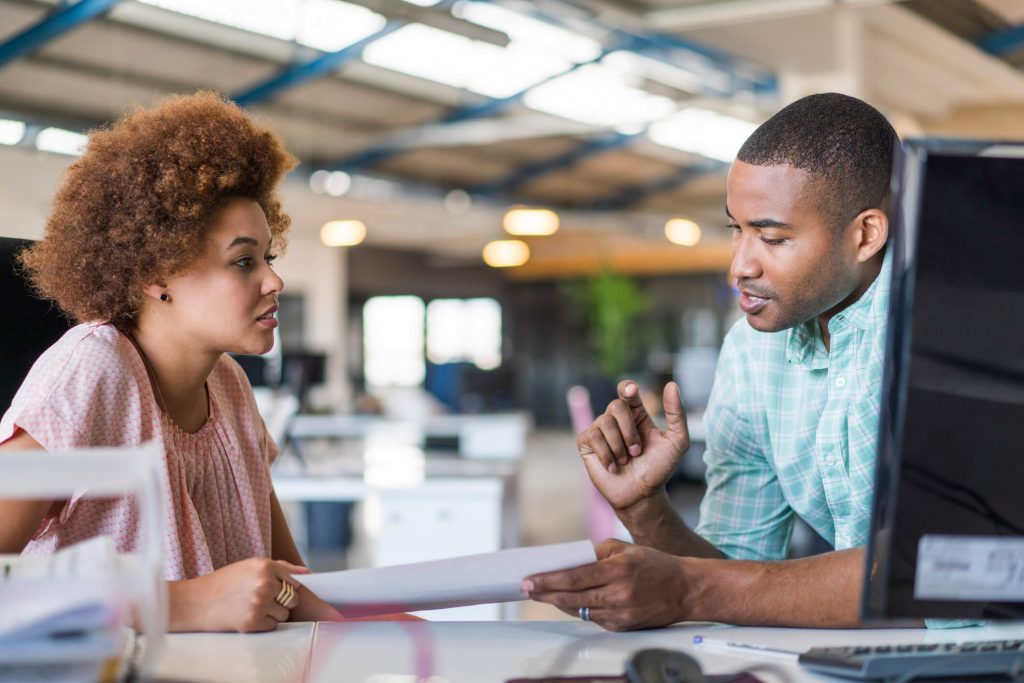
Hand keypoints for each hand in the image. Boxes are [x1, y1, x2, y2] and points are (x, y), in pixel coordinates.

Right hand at [168, 557, 308, 632]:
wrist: (196, 602)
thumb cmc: (224, 583)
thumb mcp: (249, 566)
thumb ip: (279, 568)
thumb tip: (306, 573)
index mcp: (265, 566)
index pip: (294, 580)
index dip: (287, 588)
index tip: (278, 590)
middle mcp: (265, 583)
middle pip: (293, 598)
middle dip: (282, 602)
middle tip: (262, 600)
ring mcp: (259, 603)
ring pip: (285, 614)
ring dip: (273, 614)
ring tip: (253, 607)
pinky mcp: (253, 622)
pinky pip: (273, 625)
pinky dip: (264, 624)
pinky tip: (248, 616)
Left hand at [521, 539, 689, 631]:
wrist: (685, 590)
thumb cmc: (655, 565)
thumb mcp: (624, 549)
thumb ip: (594, 554)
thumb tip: (567, 562)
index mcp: (618, 571)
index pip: (574, 578)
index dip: (548, 580)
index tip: (529, 580)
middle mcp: (618, 595)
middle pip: (571, 598)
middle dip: (545, 593)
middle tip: (526, 588)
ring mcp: (620, 614)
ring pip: (579, 610)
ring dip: (559, 602)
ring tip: (543, 593)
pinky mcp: (623, 626)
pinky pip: (593, 618)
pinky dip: (579, 609)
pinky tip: (568, 601)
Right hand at [577, 380, 688, 509]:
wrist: (642, 495)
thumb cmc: (659, 469)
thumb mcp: (676, 441)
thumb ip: (677, 414)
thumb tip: (671, 384)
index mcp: (636, 415)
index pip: (626, 390)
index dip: (627, 387)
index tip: (632, 391)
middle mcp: (616, 420)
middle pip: (616, 405)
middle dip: (629, 430)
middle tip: (636, 452)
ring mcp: (600, 430)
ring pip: (605, 422)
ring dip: (619, 447)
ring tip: (625, 461)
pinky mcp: (586, 443)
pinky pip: (593, 436)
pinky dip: (607, 454)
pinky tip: (613, 467)